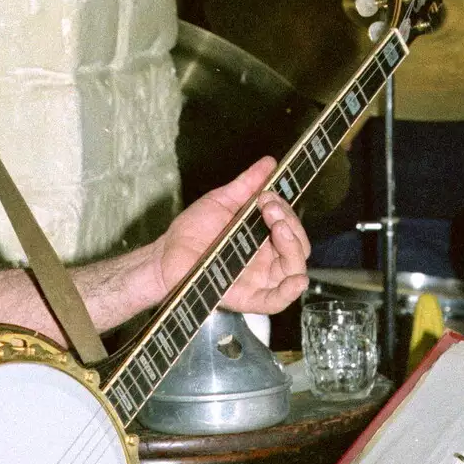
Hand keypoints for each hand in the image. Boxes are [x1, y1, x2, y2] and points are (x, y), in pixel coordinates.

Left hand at [154, 156, 309, 316]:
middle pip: (297, 248)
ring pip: (292, 271)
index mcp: (264, 239)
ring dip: (292, 247)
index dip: (286, 212)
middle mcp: (266, 261)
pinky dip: (289, 292)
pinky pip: (275, 301)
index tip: (268, 196)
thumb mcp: (223, 201)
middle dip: (290, 224)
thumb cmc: (193, 230)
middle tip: (270, 209)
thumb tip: (269, 162)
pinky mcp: (247, 298)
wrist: (166, 252)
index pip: (290, 228)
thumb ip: (248, 184)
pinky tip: (297, 280)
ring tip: (278, 228)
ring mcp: (259, 280)